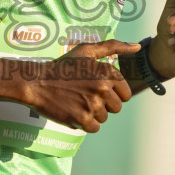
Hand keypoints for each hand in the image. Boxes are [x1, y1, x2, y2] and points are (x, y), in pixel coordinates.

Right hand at [22, 39, 139, 132]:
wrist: (36, 82)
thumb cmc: (63, 67)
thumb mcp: (86, 51)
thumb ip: (113, 46)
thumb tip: (138, 46)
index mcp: (107, 72)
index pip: (125, 94)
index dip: (112, 93)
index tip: (96, 89)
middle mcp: (103, 88)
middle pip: (116, 108)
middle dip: (103, 105)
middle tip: (85, 96)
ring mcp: (93, 104)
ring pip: (104, 118)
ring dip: (92, 113)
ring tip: (76, 102)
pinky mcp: (82, 119)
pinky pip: (94, 128)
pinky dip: (85, 123)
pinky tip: (73, 111)